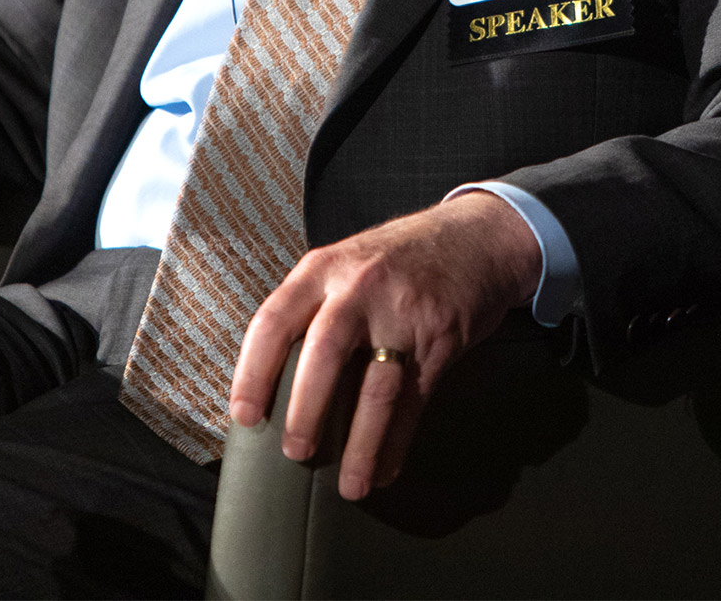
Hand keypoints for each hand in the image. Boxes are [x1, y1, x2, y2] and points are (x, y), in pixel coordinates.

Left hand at [228, 190, 540, 499]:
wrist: (475, 237)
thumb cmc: (398, 259)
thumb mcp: (345, 263)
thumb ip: (313, 308)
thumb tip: (274, 383)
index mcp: (323, 269)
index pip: (273, 321)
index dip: (253, 373)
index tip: (244, 416)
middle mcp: (360, 287)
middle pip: (324, 353)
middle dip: (306, 410)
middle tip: (294, 451)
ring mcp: (404, 312)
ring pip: (376, 387)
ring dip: (361, 443)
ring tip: (350, 483)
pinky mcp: (441, 339)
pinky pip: (415, 400)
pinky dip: (398, 442)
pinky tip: (385, 469)